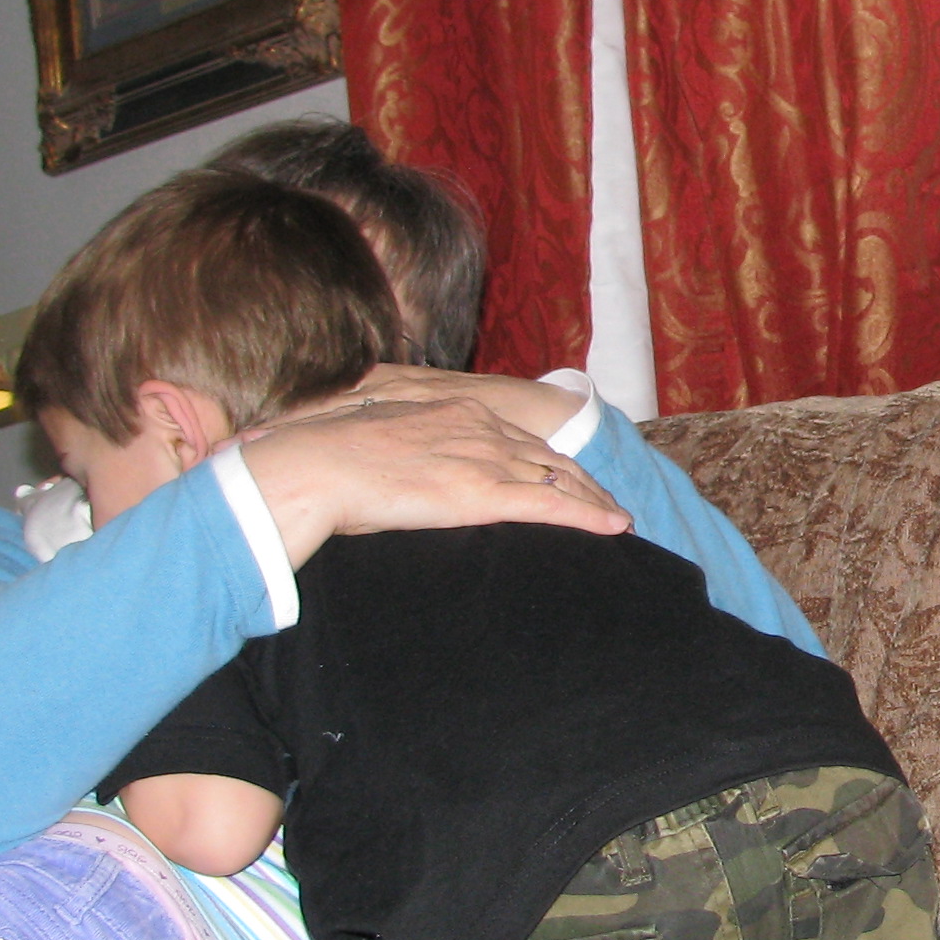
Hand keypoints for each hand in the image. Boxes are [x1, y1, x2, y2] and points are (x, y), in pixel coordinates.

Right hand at [239, 383, 625, 566]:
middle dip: (585, 482)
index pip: (521, 437)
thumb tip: (394, 468)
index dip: (550, 459)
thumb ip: (403, 451)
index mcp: (458, 411)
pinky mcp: (483, 493)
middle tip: (608, 504)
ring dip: (595, 503)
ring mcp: (485, 460)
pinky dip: (588, 518)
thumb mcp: (379, 441)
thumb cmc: (331, 457)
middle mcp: (482, 429)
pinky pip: (551, 506)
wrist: (319, 464)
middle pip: (551, 457)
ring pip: (560, 481)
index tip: (568, 477)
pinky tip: (614, 528)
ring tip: (619, 521)